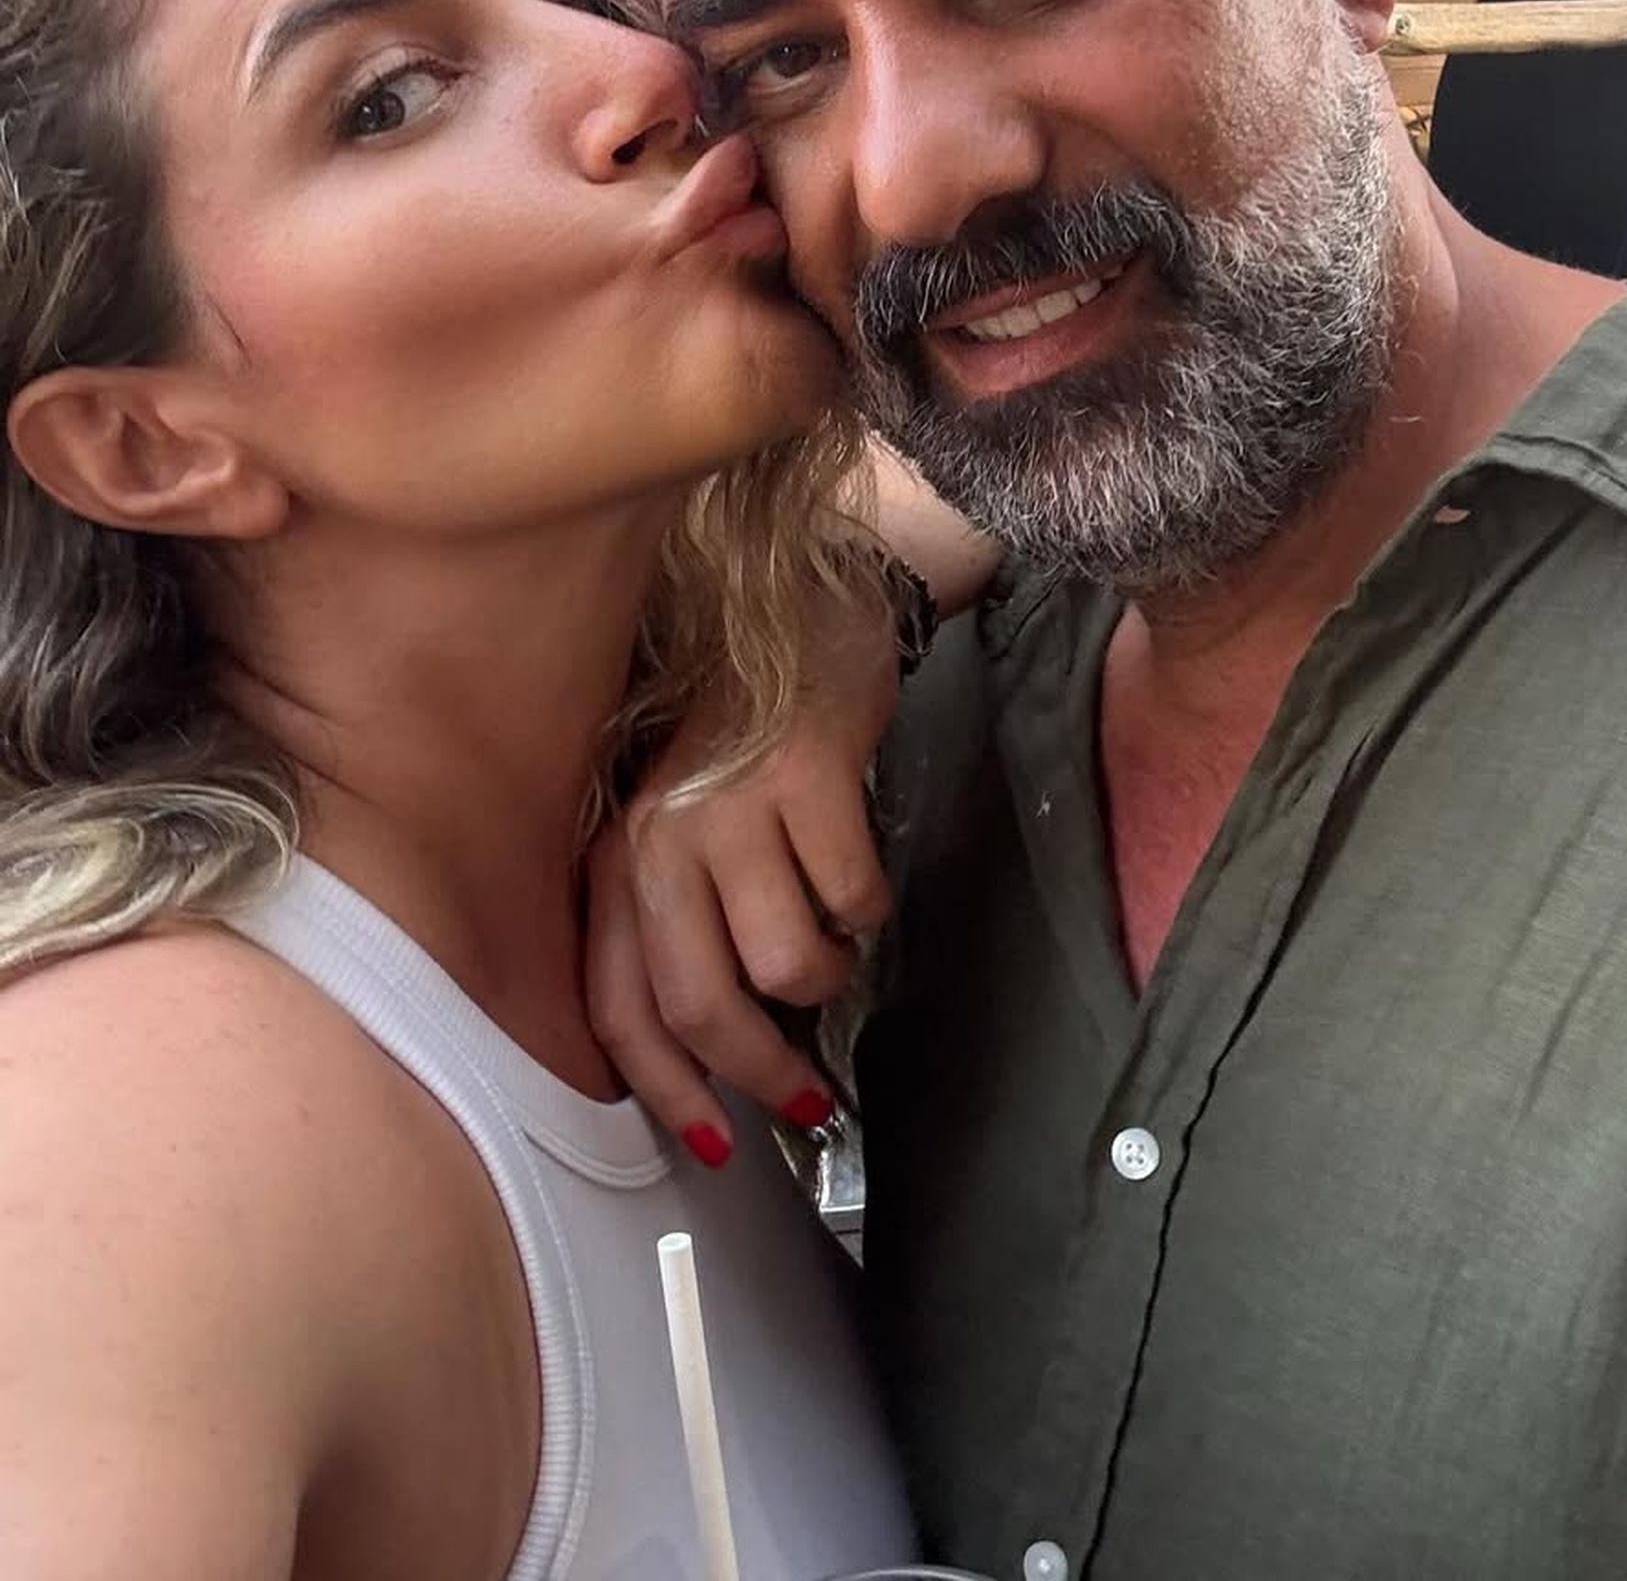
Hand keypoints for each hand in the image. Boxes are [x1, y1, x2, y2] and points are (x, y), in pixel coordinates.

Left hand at [587, 625, 897, 1165]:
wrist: (815, 620)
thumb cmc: (749, 742)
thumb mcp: (685, 830)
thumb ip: (682, 926)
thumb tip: (719, 1055)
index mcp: (619, 859)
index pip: (618, 1007)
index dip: (665, 1093)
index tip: (713, 1147)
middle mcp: (658, 836)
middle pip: (700, 1006)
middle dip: (761, 1074)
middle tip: (809, 1102)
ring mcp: (731, 806)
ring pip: (784, 965)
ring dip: (826, 977)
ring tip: (836, 945)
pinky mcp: (807, 779)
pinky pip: (852, 901)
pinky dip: (867, 911)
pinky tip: (857, 878)